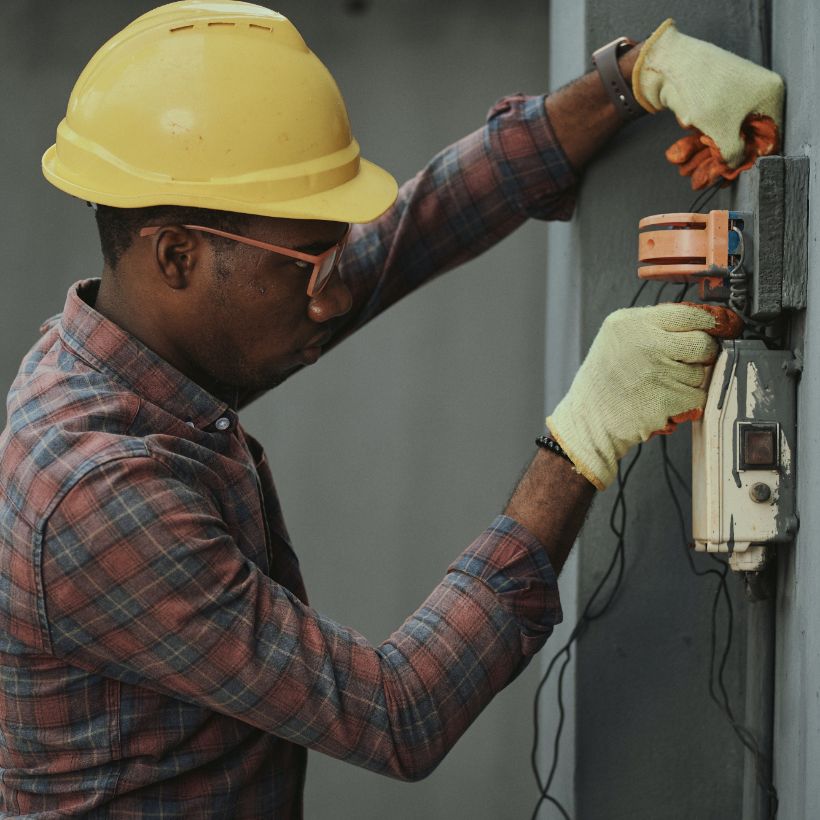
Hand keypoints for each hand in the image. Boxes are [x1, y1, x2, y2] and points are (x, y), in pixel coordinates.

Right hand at [546, 304, 733, 489]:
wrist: (588, 419)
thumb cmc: (604, 380)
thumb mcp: (618, 336)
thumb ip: (656, 324)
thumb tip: (706, 320)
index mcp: (632, 323)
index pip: (690, 313)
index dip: (714, 321)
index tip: (724, 326)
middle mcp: (645, 344)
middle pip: (704, 343)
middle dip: (702, 355)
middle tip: (684, 363)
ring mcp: (658, 372)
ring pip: (702, 373)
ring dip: (690, 381)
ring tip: (661, 385)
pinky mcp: (667, 400)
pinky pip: (699, 397)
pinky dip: (688, 402)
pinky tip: (665, 400)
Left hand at [633, 19, 783, 189]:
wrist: (671, 64)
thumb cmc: (703, 92)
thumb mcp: (722, 132)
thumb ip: (733, 154)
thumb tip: (735, 167)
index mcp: (770, 96)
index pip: (769, 137)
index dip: (749, 159)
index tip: (731, 175)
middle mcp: (756, 94)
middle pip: (743, 137)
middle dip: (720, 158)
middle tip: (703, 178)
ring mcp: (734, 95)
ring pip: (722, 133)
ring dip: (704, 155)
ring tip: (686, 170)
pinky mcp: (714, 98)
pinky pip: (710, 125)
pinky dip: (696, 141)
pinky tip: (681, 157)